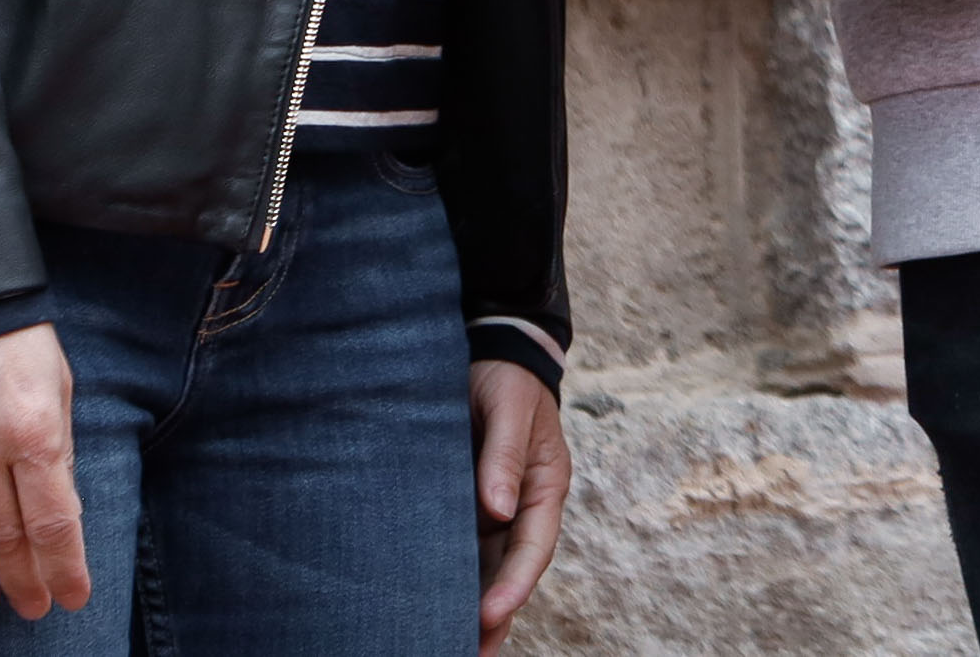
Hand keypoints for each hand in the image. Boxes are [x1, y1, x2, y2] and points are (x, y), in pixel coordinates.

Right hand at [0, 321, 88, 617]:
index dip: (63, 568)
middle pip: (3, 537)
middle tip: (33, 608)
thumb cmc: (18, 340)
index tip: (72, 597)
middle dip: (23, 580)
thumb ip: (56, 452)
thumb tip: (58, 519)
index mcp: (33, 429)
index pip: (52, 522)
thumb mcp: (58, 387)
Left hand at [471, 357, 570, 651]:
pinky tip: (433, 606)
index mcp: (545, 486)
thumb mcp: (510, 407)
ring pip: (488, 568)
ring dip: (475, 607)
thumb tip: (499, 510)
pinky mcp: (469, 505)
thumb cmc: (506, 379)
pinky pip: (464, 550)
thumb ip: (504, 456)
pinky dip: (454, 580)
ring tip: (452, 646)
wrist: (490, 353)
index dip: (514, 585)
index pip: (534, 546)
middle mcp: (523, 506)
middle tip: (471, 653)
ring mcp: (497, 509)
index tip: (488, 615)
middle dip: (496, 615)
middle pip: (513, 571)